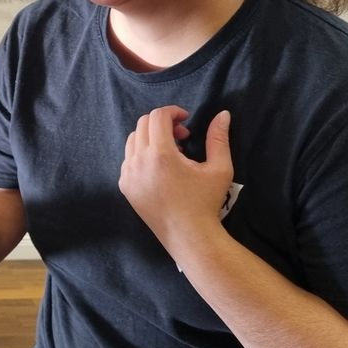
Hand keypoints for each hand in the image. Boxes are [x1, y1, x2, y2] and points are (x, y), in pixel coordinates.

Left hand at [119, 105, 233, 251]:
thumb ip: (218, 138)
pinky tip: (161, 168)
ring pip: (133, 140)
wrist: (189, 235)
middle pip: (143, 124)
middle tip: (183, 136)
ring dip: (151, 137)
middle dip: (163, 123)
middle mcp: (138, 161)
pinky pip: (128, 159)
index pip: (157, 117)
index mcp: (160, 154)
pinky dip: (142, 153)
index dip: (173, 111)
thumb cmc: (206, 202)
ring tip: (174, 152)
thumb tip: (223, 114)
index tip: (187, 119)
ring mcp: (128, 174)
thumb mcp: (219, 168)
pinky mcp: (125, 186)